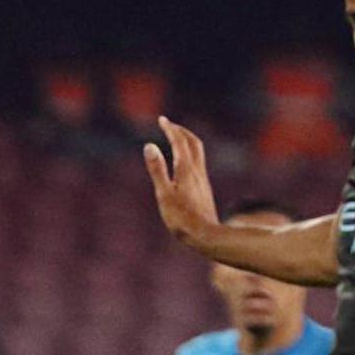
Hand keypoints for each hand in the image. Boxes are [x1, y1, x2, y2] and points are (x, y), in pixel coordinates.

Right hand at [143, 118, 221, 250]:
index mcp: (186, 169)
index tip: (162, 119)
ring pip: (197, 152)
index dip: (170, 129)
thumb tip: (149, 145)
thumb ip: (157, 169)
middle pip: (192, 142)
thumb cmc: (181, 218)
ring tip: (176, 139)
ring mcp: (202, 179)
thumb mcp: (164, 194)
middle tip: (169, 125)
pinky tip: (184, 162)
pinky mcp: (203, 187)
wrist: (205, 235)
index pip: (179, 141)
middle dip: (181, 131)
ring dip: (187, 140)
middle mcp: (197, 170)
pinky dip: (189, 153)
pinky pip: (198, 162)